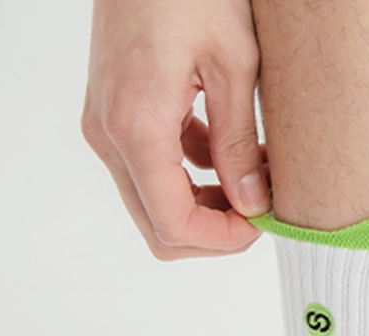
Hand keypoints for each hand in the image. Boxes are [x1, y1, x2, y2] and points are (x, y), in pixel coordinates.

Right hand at [82, 0, 267, 259]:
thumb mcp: (233, 64)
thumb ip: (239, 144)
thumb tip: (254, 206)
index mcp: (135, 126)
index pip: (174, 225)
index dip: (223, 240)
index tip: (262, 224)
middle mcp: (109, 134)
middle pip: (159, 229)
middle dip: (215, 231)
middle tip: (261, 207)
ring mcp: (106, 126)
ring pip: (156, 206)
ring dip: (207, 207)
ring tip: (256, 176)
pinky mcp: (116, 115)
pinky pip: (153, 173)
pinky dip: (194, 179)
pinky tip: (233, 152)